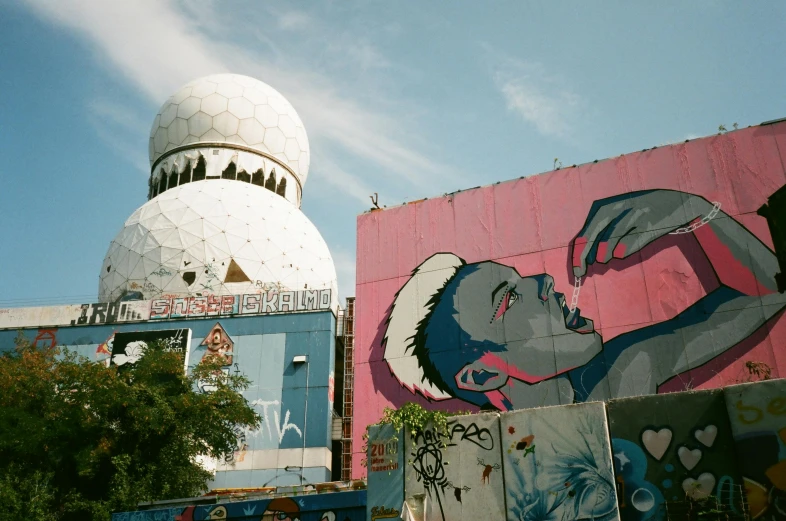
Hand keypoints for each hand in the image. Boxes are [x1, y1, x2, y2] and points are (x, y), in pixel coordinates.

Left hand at [571, 189, 709, 276]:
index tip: (576, 273)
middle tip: (581, 275)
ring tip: (612, 255)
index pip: (583, 236)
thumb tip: (585, 258)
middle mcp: (614, 211)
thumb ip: (599, 233)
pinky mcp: (646, 227)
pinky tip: (626, 250)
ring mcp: (630, 218)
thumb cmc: (638, 213)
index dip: (577, 256)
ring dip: (607, 257)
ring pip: (608, 248)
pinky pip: (626, 249)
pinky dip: (623, 253)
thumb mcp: (615, 216)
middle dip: (584, 261)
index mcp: (602, 208)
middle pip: (591, 242)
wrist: (673, 203)